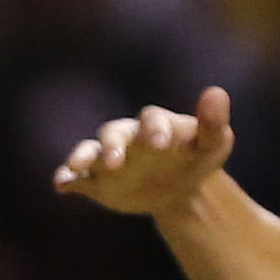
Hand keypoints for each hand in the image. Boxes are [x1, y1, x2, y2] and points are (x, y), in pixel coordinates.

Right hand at [53, 88, 235, 216]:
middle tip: (114, 162)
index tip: (160, 144)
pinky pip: (78, 179)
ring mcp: (110, 158)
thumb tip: (217, 92)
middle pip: (113, 133)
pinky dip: (67, 179)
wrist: (179, 187)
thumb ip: (213, 122)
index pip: (151, 118)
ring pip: (90, 152)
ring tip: (77, 166)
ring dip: (82, 157)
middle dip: (112, 145)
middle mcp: (127, 137)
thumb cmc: (196, 157)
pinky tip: (61, 185)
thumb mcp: (212, 144)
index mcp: (156, 124)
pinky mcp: (97, 182)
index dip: (154, 129)